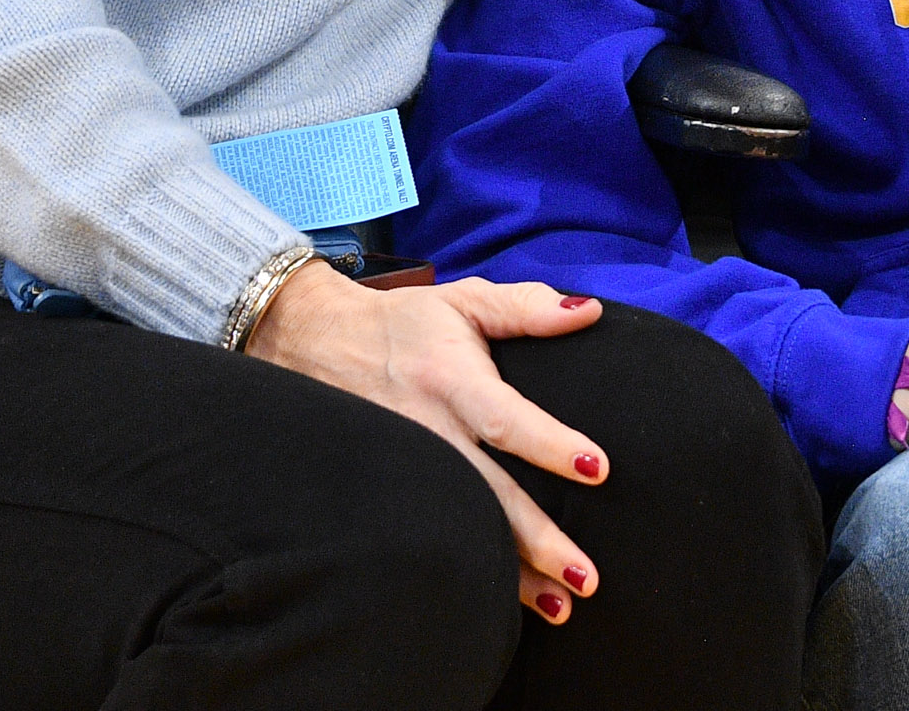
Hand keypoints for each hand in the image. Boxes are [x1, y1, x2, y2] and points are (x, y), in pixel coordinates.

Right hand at [248, 263, 608, 624]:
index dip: (549, 444)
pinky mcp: (388, 492)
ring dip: (510, 575)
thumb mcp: (462, 300)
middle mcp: (427, 429)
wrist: (311, 341)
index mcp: (451, 379)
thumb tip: (590, 312)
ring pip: (462, 529)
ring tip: (560, 608)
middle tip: (585, 577)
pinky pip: (432, 536)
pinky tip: (502, 605)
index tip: (597, 469)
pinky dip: (468, 572)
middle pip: (486, 492)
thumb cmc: (402, 323)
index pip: (504, 418)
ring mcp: (405, 467)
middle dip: (537, 538)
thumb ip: (526, 307)